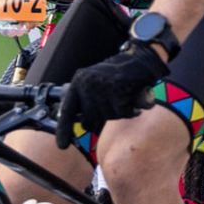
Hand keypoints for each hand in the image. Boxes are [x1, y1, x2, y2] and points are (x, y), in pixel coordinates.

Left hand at [54, 42, 168, 148]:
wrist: (141, 57)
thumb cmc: (119, 72)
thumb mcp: (95, 81)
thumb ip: (86, 99)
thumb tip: (81, 123)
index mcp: (79, 81)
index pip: (68, 110)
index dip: (64, 130)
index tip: (62, 146)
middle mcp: (88, 84)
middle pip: (90, 118)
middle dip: (102, 116)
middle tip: (114, 103)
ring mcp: (103, 88)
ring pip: (108, 116)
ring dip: (119, 111)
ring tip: (125, 96)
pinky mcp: (119, 92)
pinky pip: (123, 113)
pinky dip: (131, 110)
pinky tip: (134, 99)